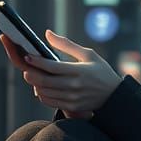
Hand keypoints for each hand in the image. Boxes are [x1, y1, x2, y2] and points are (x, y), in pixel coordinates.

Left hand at [0, 30, 122, 118]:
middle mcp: (75, 85)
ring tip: (32, 77)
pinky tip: (41, 88)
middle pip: (46, 81)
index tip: (28, 56)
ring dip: (36, 85)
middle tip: (25, 68)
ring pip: (46, 93)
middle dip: (32, 75)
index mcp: (79, 70)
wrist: (114, 95)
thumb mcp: (88, 54)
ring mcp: (73, 98)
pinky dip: (42, 95)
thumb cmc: (101, 71)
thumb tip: (47, 34)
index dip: (37, 62)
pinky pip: (51, 102)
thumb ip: (66, 45)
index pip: (53, 67)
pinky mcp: (72, 106)